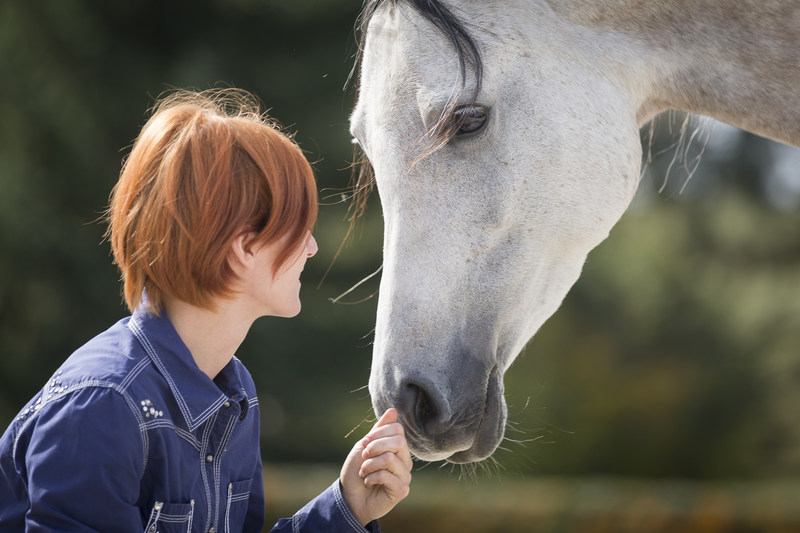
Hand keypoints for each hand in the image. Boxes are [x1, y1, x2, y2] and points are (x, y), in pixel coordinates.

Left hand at [340, 408, 412, 524]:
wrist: (349, 497)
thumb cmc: (356, 471)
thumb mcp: (364, 446)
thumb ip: (379, 430)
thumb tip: (393, 410)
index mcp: (398, 448)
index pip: (397, 429)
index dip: (378, 433)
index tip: (364, 443)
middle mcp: (405, 460)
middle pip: (398, 442)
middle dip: (375, 447)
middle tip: (363, 456)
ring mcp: (405, 475)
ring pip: (390, 459)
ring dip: (369, 465)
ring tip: (363, 472)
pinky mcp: (402, 490)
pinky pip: (387, 476)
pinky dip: (371, 477)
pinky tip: (368, 483)